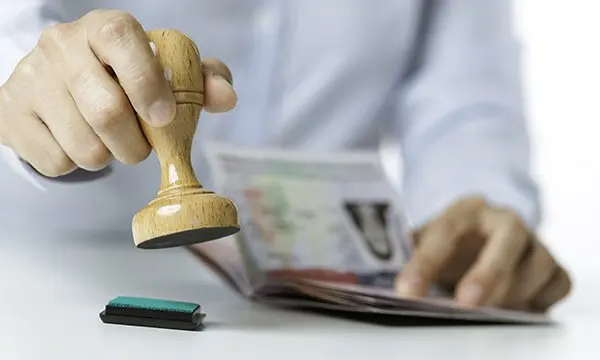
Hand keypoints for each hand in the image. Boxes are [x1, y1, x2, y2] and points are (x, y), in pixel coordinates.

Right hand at [0, 9, 235, 175]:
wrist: (57, 87)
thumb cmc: (122, 79)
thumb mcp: (164, 72)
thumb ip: (200, 80)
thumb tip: (226, 97)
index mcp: (104, 27)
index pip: (122, 39)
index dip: (147, 81)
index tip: (164, 116)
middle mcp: (61, 45)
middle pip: (106, 110)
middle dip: (136, 145)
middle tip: (140, 147)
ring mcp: (30, 79)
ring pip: (84, 147)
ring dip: (109, 157)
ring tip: (108, 141)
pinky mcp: (11, 115)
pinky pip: (57, 162)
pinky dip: (77, 165)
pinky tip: (76, 142)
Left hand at [395, 197, 571, 311]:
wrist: (485, 232)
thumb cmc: (452, 242)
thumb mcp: (426, 239)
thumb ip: (407, 253)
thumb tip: (378, 278)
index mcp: (465, 210)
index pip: (444, 231)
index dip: (425, 263)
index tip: (406, 291)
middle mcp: (504, 219)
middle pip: (505, 240)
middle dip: (486, 273)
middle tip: (464, 303)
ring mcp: (533, 240)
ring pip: (536, 265)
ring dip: (511, 294)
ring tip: (488, 312)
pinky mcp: (554, 263)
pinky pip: (556, 282)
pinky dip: (539, 299)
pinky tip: (516, 305)